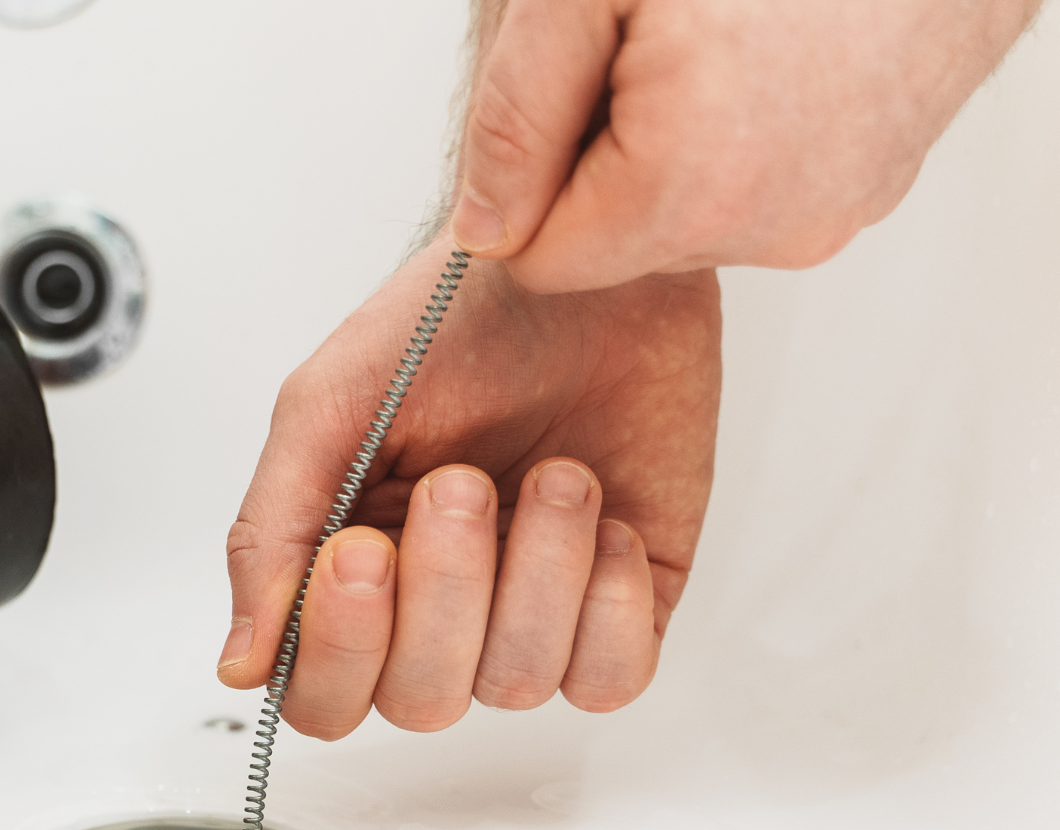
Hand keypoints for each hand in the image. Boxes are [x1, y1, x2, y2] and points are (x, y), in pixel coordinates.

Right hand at [217, 241, 719, 736]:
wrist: (582, 262)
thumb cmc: (451, 320)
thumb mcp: (325, 409)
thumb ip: (269, 536)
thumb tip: (241, 664)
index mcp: (350, 574)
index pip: (322, 695)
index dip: (340, 649)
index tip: (360, 550)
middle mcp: (436, 610)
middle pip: (418, 702)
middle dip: (444, 592)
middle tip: (462, 483)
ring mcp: (530, 613)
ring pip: (515, 684)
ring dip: (536, 570)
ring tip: (554, 474)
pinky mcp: (620, 603)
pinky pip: (611, 679)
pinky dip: (605, 601)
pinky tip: (602, 518)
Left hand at [449, 0, 1040, 292]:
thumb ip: (517, 118)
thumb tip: (484, 224)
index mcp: (689, 190)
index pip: (541, 260)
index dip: (532, 173)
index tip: (573, 87)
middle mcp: (771, 227)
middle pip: (614, 245)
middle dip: (603, 158)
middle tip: (647, 50)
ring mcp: (828, 215)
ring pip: (685, 222)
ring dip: (670, 148)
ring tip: (714, 45)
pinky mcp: (868, 190)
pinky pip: (757, 194)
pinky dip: (739, 139)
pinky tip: (765, 58)